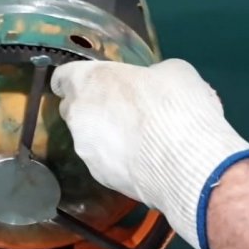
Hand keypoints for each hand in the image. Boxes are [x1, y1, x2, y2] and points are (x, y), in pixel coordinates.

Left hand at [50, 59, 248, 248]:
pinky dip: (117, 159)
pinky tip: (144, 160)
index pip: (62, 77)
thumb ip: (148, 76)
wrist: (186, 162)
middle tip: (120, 108)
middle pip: (73, 109)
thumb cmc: (177, 105)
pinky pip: (103, 162)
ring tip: (139, 139)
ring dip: (105, 136)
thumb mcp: (173, 72)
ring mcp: (85, 150)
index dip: (74, 79)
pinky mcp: (99, 177)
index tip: (87, 83)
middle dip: (89, 107)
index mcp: (89, 81)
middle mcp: (78, 115)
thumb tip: (150, 84)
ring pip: (87, 138)